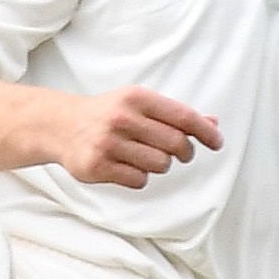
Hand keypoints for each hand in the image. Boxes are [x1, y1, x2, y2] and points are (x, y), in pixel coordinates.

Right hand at [59, 85, 221, 188]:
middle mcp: (122, 118)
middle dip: (184, 151)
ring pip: (160, 165)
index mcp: (136, 98)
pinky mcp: (97, 166)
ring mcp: (108, 143)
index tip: (217, 143)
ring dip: (159, 164)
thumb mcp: (139, 104)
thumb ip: (175, 114)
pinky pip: (139, 180)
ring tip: (143, 155)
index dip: (205, 132)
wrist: (61, 125)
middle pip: (176, 144)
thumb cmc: (108, 113)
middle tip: (180, 152)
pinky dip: (140, 176)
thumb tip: (213, 123)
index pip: (183, 117)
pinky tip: (126, 165)